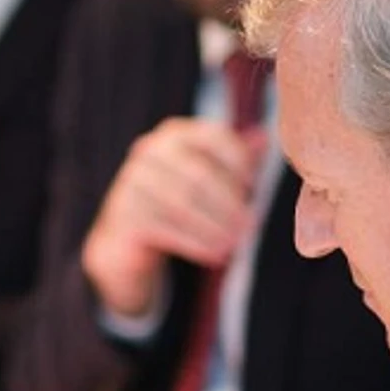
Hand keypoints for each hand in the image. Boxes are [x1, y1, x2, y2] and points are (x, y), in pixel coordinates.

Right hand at [83, 118, 264, 317]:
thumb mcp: (208, 176)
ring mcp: (132, 181)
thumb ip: (235, 157)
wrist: (130, 238)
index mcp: (175, 134)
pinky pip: (165, 228)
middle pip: (199, 174)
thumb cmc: (178, 202)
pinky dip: (195, 244)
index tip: (252, 187)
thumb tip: (264, 137)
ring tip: (235, 245)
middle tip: (251, 225)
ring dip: (214, 227)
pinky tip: (215, 256)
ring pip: (182, 204)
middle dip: (229, 203)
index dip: (238, 161)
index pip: (213, 138)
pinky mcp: (124, 213)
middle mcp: (150, 150)